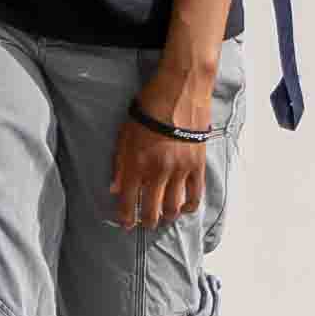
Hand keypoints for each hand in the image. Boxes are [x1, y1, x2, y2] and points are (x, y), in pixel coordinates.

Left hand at [106, 61, 217, 234]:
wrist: (180, 91)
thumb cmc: (148, 108)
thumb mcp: (125, 134)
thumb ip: (120, 164)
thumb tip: (115, 189)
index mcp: (138, 164)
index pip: (129, 201)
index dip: (126, 217)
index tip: (125, 225)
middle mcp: (159, 171)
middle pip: (153, 209)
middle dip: (147, 221)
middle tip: (145, 224)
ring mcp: (181, 169)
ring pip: (175, 206)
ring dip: (168, 216)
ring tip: (164, 218)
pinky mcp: (198, 164)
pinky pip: (196, 194)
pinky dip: (190, 206)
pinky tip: (184, 209)